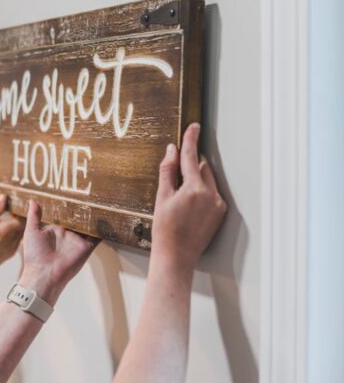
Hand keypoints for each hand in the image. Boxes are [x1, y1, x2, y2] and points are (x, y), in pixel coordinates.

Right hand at [0, 195, 23, 283]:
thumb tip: (4, 198)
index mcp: (6, 230)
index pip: (23, 218)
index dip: (21, 211)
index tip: (15, 206)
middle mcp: (12, 241)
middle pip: (24, 226)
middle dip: (19, 218)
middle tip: (11, 212)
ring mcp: (12, 250)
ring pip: (20, 235)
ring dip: (16, 228)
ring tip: (5, 222)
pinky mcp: (9, 256)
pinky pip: (16, 243)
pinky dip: (13, 236)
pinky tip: (2, 234)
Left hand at [20, 200, 98, 303]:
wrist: (43, 275)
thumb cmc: (34, 256)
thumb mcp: (31, 231)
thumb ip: (34, 216)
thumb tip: (32, 200)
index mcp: (56, 229)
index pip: (64, 215)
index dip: (69, 205)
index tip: (73, 192)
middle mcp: (69, 234)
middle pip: (79, 219)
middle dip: (83, 208)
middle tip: (89, 192)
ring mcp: (78, 240)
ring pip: (89, 225)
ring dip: (94, 216)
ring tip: (100, 201)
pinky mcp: (86, 247)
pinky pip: (97, 236)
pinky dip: (103, 229)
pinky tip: (108, 218)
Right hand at [152, 123, 226, 273]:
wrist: (176, 256)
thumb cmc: (165, 230)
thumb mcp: (162, 197)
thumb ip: (168, 171)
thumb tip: (172, 151)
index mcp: (194, 188)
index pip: (191, 157)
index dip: (190, 139)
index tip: (193, 127)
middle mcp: (211, 194)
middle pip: (202, 167)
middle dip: (191, 164)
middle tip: (176, 172)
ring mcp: (218, 204)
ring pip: (208, 180)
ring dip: (197, 179)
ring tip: (180, 195)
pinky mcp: (220, 213)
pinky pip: (212, 194)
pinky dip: (202, 192)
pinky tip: (188, 205)